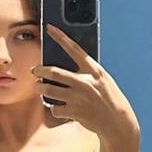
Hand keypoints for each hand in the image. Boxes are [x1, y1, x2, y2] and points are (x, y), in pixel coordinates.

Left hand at [32, 23, 139, 146]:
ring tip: (39, 87)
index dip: (61, 37)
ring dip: (40, 88)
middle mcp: (86, 82)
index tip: (49, 28)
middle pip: (54, 72)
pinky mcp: (74, 112)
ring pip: (49, 90)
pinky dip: (54, 108)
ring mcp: (79, 98)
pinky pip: (55, 108)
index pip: (75, 50)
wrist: (118, 123)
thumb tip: (67, 65)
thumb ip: (88, 72)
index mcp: (94, 71)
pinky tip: (58, 108)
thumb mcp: (103, 81)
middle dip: (40, 70)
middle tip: (34, 70)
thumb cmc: (109, 99)